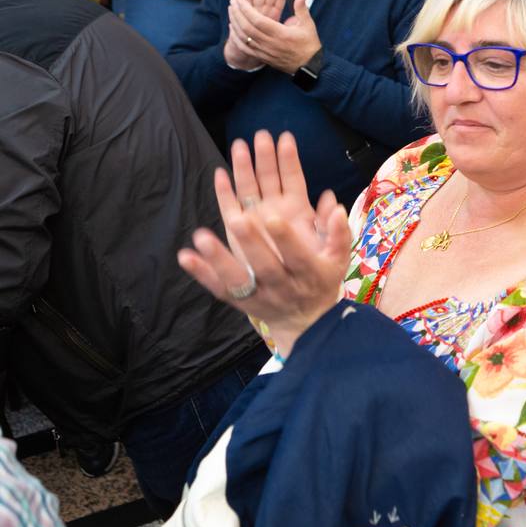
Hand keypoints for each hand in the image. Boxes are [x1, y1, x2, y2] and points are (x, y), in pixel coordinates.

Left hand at [177, 131, 347, 356]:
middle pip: (266, 267)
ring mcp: (259, 295)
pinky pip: (219, 289)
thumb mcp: (338, 261)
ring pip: (238, 280)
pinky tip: (186, 256)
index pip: (298, 257)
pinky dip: (202, 274)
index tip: (273, 217)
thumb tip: (334, 203)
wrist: (306, 323)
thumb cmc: (321, 283)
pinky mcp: (241, 302)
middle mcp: (283, 287)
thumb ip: (338, 233)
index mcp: (308, 274)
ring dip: (219, 259)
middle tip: (239, 219)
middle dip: (252, 244)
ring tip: (202, 237)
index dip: (286, 239)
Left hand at [228, 0, 322, 75]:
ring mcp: (265, 51)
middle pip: (247, 28)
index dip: (247, 10)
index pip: (258, 21)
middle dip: (238, 14)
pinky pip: (245, 48)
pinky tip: (233, 28)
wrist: (308, 66)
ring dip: (235, 23)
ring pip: (244, 38)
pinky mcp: (263, 57)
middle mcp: (270, 43)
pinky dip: (237, 38)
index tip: (240, 0)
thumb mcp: (308, 26)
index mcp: (281, 34)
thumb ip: (302, 9)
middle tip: (232, 2)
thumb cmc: (309, 44)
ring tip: (231, 11)